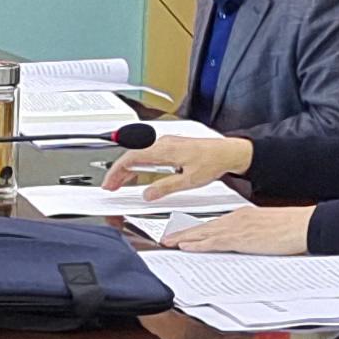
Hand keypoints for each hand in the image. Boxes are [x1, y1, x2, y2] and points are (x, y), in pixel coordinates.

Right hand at [112, 135, 253, 197]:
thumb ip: (165, 187)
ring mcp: (167, 144)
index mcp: (164, 150)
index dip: (116, 171)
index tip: (109, 183)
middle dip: (118, 171)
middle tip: (110, 186)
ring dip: (128, 168)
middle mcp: (163, 143)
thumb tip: (148, 194)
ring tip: (120, 182)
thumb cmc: (213, 161)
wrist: (228, 152)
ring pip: (139, 154)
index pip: (131, 158)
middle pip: (132, 156)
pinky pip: (148, 154)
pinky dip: (139, 164)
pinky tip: (137, 174)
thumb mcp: (188, 181)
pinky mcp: (172, 147)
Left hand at [168, 204, 313, 253]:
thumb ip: (249, 235)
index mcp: (242, 216)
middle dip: (184, 234)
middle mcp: (236, 219)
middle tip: (166, 239)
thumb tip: (241, 244)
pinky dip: (198, 244)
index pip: (213, 224)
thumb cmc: (290, 227)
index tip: (183, 235)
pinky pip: (214, 242)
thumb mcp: (265, 229)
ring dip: (184, 239)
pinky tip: (186, 247)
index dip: (196, 230)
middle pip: (203, 227)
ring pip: (204, 233)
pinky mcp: (241, 238)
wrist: (303, 224)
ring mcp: (237, 228)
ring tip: (169, 243)